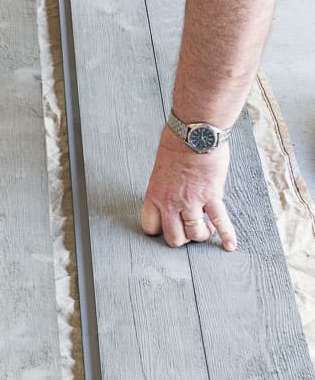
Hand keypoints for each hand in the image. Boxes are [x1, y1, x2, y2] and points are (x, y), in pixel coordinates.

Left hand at [140, 126, 237, 250]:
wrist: (195, 134)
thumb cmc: (177, 144)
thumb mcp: (161, 168)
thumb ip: (164, 186)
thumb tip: (172, 193)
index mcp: (155, 194)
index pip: (149, 226)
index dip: (159, 229)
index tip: (167, 225)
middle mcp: (171, 202)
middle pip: (174, 238)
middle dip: (182, 238)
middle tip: (187, 229)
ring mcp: (192, 201)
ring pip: (195, 235)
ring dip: (202, 234)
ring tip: (205, 227)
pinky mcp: (212, 196)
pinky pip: (220, 222)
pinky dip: (227, 235)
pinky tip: (230, 245)